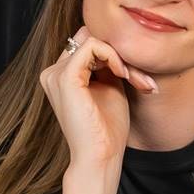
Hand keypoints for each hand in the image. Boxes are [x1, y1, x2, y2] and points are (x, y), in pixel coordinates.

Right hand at [39, 26, 155, 166]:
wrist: (101, 155)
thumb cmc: (107, 128)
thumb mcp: (110, 86)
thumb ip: (108, 63)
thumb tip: (117, 39)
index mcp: (60, 75)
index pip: (88, 43)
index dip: (115, 53)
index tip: (136, 77)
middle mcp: (53, 71)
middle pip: (91, 38)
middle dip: (120, 53)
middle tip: (140, 79)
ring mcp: (55, 73)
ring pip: (94, 40)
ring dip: (121, 57)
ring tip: (135, 80)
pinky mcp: (64, 76)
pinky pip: (92, 46)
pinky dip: (113, 56)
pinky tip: (123, 74)